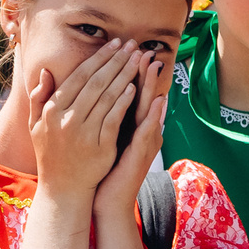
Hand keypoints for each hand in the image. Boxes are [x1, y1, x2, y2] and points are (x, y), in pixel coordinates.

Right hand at [27, 38, 138, 202]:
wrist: (62, 189)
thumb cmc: (50, 154)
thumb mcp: (36, 126)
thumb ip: (38, 98)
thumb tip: (45, 72)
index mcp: (52, 110)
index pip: (78, 76)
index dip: (98, 58)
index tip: (113, 44)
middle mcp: (65, 119)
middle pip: (95, 83)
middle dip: (115, 61)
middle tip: (131, 45)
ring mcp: (83, 133)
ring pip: (106, 97)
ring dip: (124, 75)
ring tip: (138, 60)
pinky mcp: (99, 147)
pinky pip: (113, 118)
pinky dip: (123, 102)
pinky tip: (134, 88)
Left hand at [93, 64, 168, 224]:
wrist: (105, 199)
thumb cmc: (99, 166)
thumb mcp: (98, 136)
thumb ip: (98, 114)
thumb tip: (92, 91)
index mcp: (126, 123)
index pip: (128, 92)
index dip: (128, 71)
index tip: (125, 49)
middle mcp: (138, 130)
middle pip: (142, 96)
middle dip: (143, 72)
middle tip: (145, 49)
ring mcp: (143, 142)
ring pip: (150, 110)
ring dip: (153, 88)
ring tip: (155, 66)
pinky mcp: (141, 156)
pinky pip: (148, 134)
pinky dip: (152, 119)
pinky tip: (157, 105)